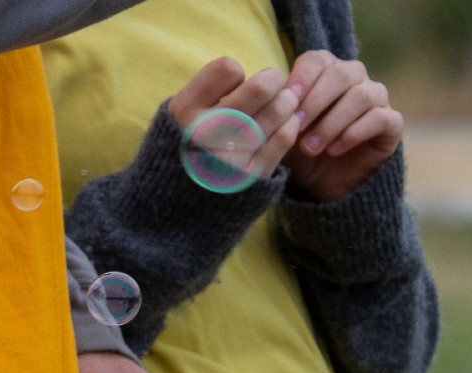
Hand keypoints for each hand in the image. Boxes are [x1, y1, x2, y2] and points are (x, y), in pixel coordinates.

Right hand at [167, 57, 304, 182]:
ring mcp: (232, 155)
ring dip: (287, 102)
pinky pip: (286, 135)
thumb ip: (209, 90)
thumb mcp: (181, 114)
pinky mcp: (253, 174)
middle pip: (262, 86)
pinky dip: (290, 124)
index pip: (228, 69)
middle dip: (274, 80)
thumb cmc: (189, 146)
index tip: (233, 87)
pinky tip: (283, 124)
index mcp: (185, 111)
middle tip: (275, 86)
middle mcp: (206, 133)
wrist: (181, 204)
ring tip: (282, 105)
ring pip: (280, 108)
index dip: (236, 74)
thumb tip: (262, 75)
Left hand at [281, 51, 403, 202]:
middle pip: (341, 74)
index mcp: (326, 71)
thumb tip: (264, 94)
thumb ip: (275, 112)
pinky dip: (355, 133)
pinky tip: (334, 150)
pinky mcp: (391, 124)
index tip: (286, 100)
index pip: (317, 60)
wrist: (322, 185)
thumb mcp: (281, 132)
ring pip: (361, 96)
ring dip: (332, 121)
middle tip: (296, 126)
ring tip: (311, 147)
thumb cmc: (298, 151)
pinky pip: (380, 118)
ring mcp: (376, 99)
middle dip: (315, 101)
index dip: (302, 78)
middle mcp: (355, 79)